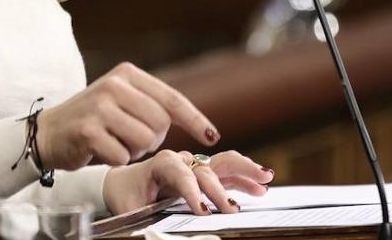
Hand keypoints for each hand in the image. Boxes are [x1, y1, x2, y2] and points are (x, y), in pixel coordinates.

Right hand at [36, 62, 218, 170]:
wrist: (49, 132)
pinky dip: (116, 160)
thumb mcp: (122, 101)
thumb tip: (200, 125)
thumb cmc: (94, 121)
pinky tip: (100, 150)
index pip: (171, 98)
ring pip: (145, 141)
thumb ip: (152, 104)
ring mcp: (100, 107)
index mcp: (127, 74)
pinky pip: (123, 156)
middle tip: (130, 139)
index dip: (195, 119)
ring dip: (134, 151)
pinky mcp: (89, 130)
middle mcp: (114, 85)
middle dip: (152, 140)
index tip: (212, 137)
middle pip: (161, 124)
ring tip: (114, 142)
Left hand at [102, 149, 274, 215]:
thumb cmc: (129, 197)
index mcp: (162, 165)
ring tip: (265, 178)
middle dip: (219, 190)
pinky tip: (262, 184)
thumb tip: (159, 237)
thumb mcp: (132, 211)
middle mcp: (182, 160)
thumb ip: (147, 222)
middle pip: (206, 169)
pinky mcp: (205, 172)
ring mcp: (195, 165)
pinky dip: (245, 177)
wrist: (126, 182)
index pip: (181, 176)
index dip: (191, 192)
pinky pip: (228, 171)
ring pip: (224, 163)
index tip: (202, 210)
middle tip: (231, 210)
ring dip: (245, 171)